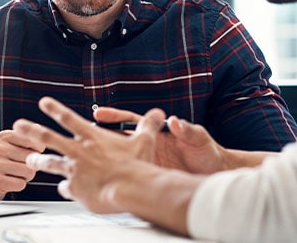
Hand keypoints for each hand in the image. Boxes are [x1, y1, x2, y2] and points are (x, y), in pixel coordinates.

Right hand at [0, 129, 45, 201]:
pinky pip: (20, 184)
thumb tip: (39, 130)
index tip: (29, 153)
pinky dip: (18, 185)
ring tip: (14, 174)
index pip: (34, 141)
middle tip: (19, 167)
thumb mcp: (10, 145)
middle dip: (31, 166)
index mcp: (4, 136)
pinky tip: (9, 182)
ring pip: (29, 171)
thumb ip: (27, 138)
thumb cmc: (1, 162)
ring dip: (25, 176)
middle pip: (32, 158)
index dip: (37, 150)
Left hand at [13, 96, 165, 212]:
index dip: (55, 109)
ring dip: (38, 162)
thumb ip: (148, 125)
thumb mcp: (144, 140)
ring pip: (50, 163)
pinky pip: (65, 189)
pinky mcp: (75, 189)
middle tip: (18, 125)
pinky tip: (64, 191)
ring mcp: (75, 171)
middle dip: (31, 130)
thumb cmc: (137, 165)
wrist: (131, 188)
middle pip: (48, 138)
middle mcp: (79, 151)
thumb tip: (159, 113)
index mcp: (92, 137)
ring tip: (29, 161)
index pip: (69, 118)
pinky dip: (65, 189)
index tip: (43, 102)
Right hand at [94, 107, 227, 173]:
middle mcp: (149, 146)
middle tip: (80, 135)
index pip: (131, 121)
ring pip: (120, 160)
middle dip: (99, 138)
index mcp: (158, 133)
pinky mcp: (151, 177)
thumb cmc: (208, 153)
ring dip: (104, 160)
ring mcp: (148, 162)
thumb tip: (175, 121)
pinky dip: (117, 180)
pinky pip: (131, 177)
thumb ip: (188, 129)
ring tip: (82, 161)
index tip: (98, 114)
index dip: (114, 117)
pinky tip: (103, 183)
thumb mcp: (199, 139)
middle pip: (119, 140)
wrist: (215, 173)